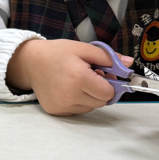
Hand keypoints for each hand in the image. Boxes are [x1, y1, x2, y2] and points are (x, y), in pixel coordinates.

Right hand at [7, 39, 126, 115]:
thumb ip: (108, 57)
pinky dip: (78, 101)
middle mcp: (70, 95)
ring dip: (89, 97)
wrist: (30, 62)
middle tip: (90, 77)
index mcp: (78, 78)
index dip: (109, 84)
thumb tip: (128, 64)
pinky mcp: (56, 111)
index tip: (103, 75)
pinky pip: (77, 110)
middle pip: (101, 102)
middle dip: (100, 90)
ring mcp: (62, 105)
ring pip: (90, 108)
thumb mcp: (82, 48)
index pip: (108, 93)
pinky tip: (68, 89)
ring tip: (77, 82)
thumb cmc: (56, 53)